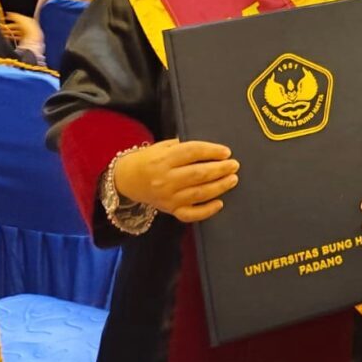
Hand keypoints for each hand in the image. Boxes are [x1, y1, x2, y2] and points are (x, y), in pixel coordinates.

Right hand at [3, 13, 41, 46]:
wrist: (33, 38)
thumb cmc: (28, 27)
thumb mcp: (21, 19)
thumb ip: (14, 16)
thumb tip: (8, 13)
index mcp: (29, 21)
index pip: (18, 19)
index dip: (11, 18)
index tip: (4, 19)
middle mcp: (28, 27)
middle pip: (16, 26)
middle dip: (7, 27)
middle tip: (0, 27)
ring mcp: (26, 34)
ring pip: (15, 32)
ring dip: (8, 32)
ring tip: (0, 32)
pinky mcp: (24, 40)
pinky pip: (16, 38)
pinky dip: (10, 37)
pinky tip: (5, 37)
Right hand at [113, 139, 238, 222]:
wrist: (127, 179)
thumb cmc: (149, 159)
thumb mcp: (163, 146)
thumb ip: (183, 147)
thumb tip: (211, 150)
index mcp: (164, 159)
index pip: (192, 152)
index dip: (211, 151)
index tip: (226, 152)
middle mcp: (166, 179)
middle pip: (198, 174)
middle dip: (220, 169)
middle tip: (234, 165)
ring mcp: (168, 197)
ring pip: (198, 193)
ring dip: (219, 187)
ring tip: (232, 179)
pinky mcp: (170, 210)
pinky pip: (190, 214)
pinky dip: (206, 211)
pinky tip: (219, 203)